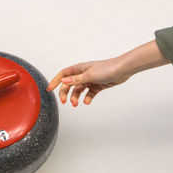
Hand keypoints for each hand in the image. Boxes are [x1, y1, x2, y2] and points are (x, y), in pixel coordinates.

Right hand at [46, 40, 169, 105]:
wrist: (123, 70)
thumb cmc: (108, 68)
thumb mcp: (89, 75)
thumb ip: (76, 80)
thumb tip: (63, 81)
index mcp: (79, 69)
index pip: (63, 74)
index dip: (55, 81)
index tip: (49, 89)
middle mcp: (83, 74)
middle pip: (69, 84)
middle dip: (65, 93)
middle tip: (64, 102)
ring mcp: (90, 80)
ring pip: (78, 90)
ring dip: (75, 97)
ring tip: (76, 104)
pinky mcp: (97, 85)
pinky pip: (88, 93)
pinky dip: (86, 98)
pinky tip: (87, 102)